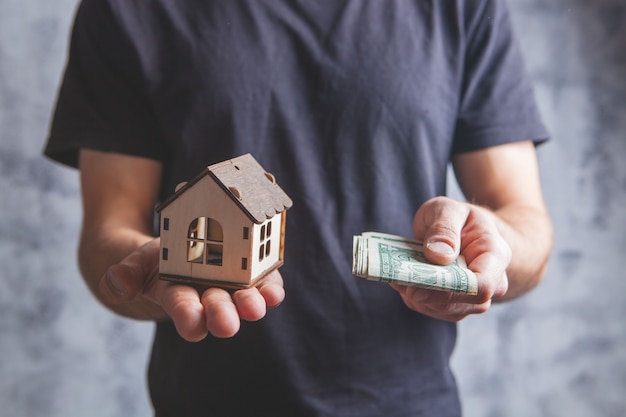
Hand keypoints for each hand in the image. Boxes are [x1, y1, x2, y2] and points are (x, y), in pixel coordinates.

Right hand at [98, 238, 284, 340]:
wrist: (182, 247)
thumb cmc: (157, 261)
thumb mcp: (136, 263)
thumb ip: (125, 274)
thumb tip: (116, 285)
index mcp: (178, 297)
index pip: (183, 310)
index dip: (187, 317)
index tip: (191, 323)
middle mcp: (208, 297)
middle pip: (217, 310)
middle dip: (222, 316)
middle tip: (227, 324)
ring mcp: (233, 286)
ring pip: (244, 299)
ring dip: (252, 304)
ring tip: (256, 307)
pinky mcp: (253, 273)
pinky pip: (264, 282)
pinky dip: (271, 288)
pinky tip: (274, 293)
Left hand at [390, 196, 509, 320]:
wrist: (467, 231)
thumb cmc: (460, 218)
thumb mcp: (449, 209)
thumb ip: (444, 228)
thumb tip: (438, 256)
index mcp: (495, 256)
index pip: (481, 286)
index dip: (449, 291)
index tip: (416, 288)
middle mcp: (493, 282)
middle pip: (462, 303)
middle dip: (426, 294)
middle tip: (397, 278)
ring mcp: (475, 297)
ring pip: (444, 310)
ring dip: (416, 297)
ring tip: (398, 276)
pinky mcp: (456, 305)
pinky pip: (434, 309)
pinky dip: (414, 298)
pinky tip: (403, 281)